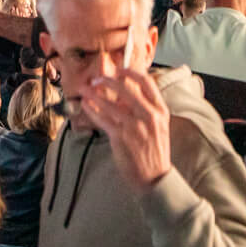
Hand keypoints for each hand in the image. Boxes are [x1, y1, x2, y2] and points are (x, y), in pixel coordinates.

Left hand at [79, 69, 170, 188]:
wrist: (155, 176)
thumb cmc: (155, 150)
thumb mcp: (158, 126)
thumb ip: (146, 108)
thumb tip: (127, 90)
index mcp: (160, 110)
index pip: (146, 82)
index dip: (131, 72)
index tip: (120, 69)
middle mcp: (148, 115)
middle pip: (125, 88)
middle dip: (107, 80)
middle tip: (97, 79)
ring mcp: (134, 126)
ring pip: (109, 103)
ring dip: (94, 93)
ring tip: (85, 88)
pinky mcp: (121, 137)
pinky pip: (102, 118)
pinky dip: (92, 109)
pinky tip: (86, 104)